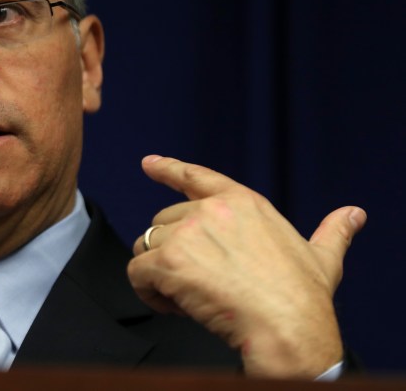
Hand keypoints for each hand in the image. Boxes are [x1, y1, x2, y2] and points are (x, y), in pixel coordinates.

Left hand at [127, 156, 365, 378]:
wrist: (288, 327)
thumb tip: (354, 215)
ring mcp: (186, 233)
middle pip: (163, 221)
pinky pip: (137, 273)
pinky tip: (174, 306)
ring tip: (187, 296)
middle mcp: (210, 210)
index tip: (148, 164)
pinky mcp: (168, 261)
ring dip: (159, 272)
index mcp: (242, 202)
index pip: (196, 177)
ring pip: (147, 246)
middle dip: (172, 252)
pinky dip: (149, 292)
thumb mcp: (322, 258)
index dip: (169, 169)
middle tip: (199, 282)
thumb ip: (332, 232)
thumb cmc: (303, 297)